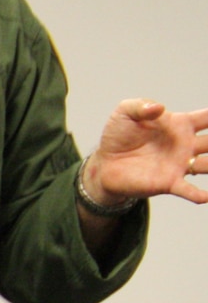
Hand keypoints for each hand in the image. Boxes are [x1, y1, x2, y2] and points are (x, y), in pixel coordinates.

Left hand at [84, 99, 207, 206]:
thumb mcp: (126, 113)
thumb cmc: (119, 135)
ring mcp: (180, 165)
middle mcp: (187, 145)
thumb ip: (142, 106)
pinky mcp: (168, 182)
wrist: (105, 163)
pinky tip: (205, 197)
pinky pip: (188, 190)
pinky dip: (199, 194)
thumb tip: (159, 108)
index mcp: (181, 125)